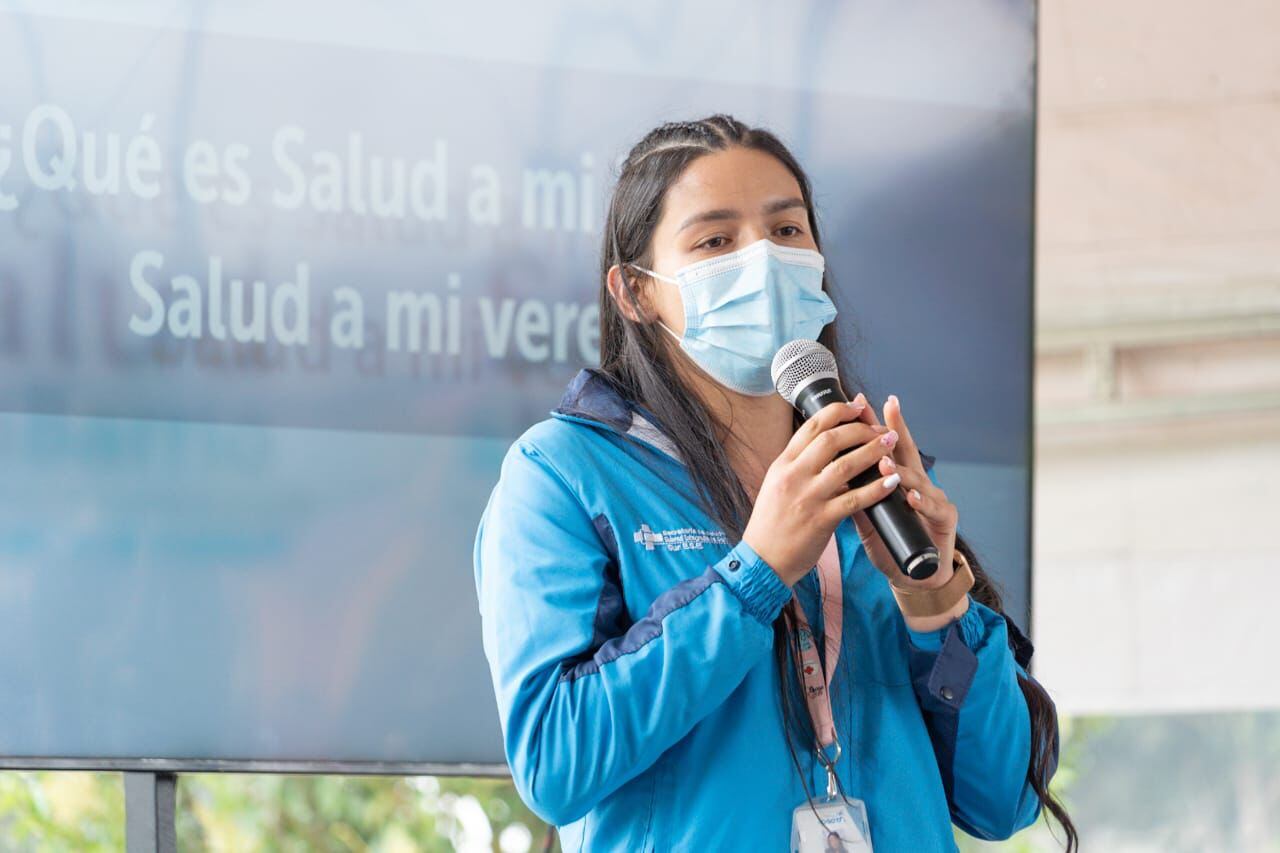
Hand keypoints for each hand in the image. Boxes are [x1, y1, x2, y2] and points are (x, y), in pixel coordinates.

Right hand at [742, 395, 900, 585]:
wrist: (763, 560)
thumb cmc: (772, 524)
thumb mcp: (777, 485)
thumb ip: (798, 466)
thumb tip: (825, 446)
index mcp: (783, 464)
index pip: (812, 426)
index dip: (839, 411)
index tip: (858, 406)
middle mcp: (794, 476)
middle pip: (832, 439)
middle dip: (862, 429)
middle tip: (882, 429)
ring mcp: (808, 497)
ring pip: (846, 465)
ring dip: (874, 451)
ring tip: (891, 444)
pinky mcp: (821, 520)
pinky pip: (855, 499)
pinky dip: (876, 488)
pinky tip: (892, 481)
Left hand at [848, 395, 959, 601]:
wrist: (915, 575)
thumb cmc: (890, 542)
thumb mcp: (866, 516)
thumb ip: (852, 493)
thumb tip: (826, 471)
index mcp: (897, 479)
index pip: (882, 446)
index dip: (871, 425)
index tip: (859, 402)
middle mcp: (918, 482)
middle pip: (905, 450)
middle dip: (894, 429)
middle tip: (884, 410)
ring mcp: (934, 498)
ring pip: (918, 478)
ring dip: (900, 470)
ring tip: (885, 463)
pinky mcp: (945, 519)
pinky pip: (933, 507)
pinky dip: (921, 501)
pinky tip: (911, 497)